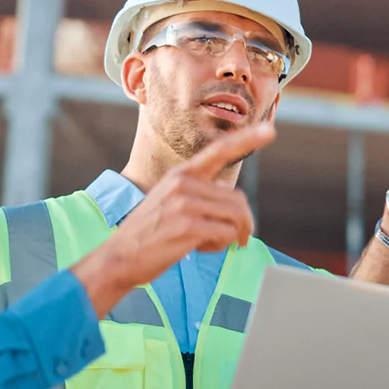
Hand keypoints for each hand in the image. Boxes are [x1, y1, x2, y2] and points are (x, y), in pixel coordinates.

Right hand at [73, 124, 274, 315]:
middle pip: (239, 200)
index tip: (270, 130)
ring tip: (208, 243)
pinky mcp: (188, 226)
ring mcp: (185, 203)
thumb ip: (199, 196)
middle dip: (243, 224)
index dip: (247, 140)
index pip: (219, 151)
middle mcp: (183, 183)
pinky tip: (199, 249)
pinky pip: (226, 234)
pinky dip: (220, 246)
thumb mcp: (170, 202)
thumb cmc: (150, 235)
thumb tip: (237, 207)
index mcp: (181, 175)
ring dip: (231, 236)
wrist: (118, 258)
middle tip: (235, 240)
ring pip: (236, 217)